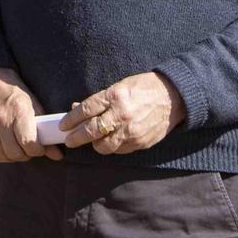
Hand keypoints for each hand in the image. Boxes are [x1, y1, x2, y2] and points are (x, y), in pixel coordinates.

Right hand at [0, 69, 59, 162]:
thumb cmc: (14, 94)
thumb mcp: (33, 106)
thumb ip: (45, 131)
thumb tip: (57, 155)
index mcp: (18, 111)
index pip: (28, 143)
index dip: (37, 150)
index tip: (39, 148)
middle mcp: (0, 119)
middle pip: (15, 152)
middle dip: (25, 155)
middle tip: (27, 149)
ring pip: (2, 156)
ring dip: (12, 156)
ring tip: (16, 148)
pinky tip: (3, 148)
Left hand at [60, 71, 185, 155]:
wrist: (173, 97)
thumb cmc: (144, 88)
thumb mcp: (120, 86)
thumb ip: (100, 100)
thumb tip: (78, 108)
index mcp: (115, 96)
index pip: (86, 110)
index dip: (71, 119)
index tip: (63, 125)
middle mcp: (122, 114)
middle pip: (91, 131)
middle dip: (76, 138)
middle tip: (70, 140)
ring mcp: (132, 130)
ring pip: (104, 146)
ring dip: (95, 145)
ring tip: (92, 141)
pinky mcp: (140, 142)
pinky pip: (119, 150)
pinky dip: (112, 147)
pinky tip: (110, 141)